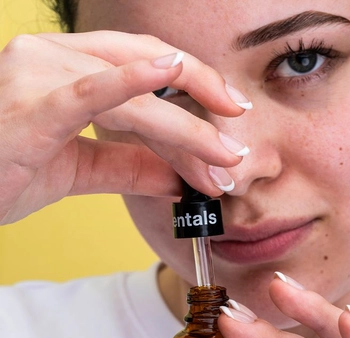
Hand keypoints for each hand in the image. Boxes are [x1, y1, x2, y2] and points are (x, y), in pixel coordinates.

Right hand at [0, 31, 248, 222]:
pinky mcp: (33, 107)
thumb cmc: (3, 169)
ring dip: (186, 128)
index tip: (225, 126)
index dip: (190, 95)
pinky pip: (89, 89)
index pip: (143, 75)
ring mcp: (42, 77)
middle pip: (149, 69)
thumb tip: (175, 178)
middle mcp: (53, 60)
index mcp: (65, 70)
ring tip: (224, 156)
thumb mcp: (76, 169)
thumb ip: (126, 167)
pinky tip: (168, 71)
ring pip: (135, 94)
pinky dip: (130, 80)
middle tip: (238, 141)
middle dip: (203, 100)